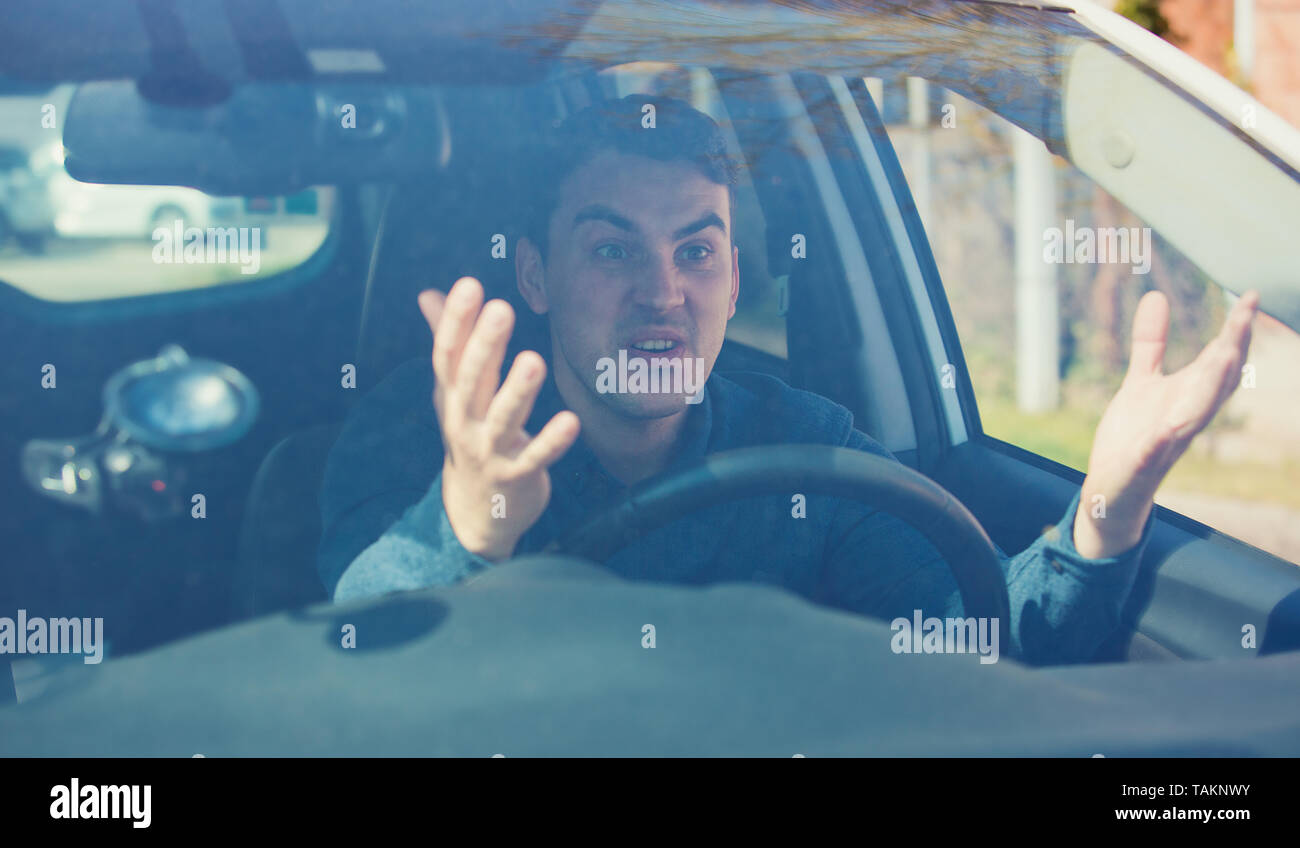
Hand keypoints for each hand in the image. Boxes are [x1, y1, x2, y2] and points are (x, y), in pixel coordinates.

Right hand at [418, 277, 579, 560]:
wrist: (474, 513)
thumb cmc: (470, 436)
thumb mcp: (453, 391)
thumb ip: (448, 340)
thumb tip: (428, 293)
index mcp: (451, 396)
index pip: (448, 354)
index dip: (456, 321)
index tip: (469, 285)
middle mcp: (464, 421)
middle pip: (471, 381)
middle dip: (485, 345)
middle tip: (501, 309)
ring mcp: (490, 451)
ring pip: (503, 418)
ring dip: (518, 390)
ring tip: (534, 360)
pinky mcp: (517, 476)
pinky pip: (535, 457)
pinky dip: (552, 441)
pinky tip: (572, 421)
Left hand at [1073, 289, 1258, 557]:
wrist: (1113, 486)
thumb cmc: (1134, 433)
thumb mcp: (1141, 381)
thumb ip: (1150, 343)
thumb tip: (1157, 295)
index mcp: (1188, 395)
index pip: (1219, 360)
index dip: (1236, 330)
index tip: (1251, 296)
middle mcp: (1185, 417)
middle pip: (1217, 383)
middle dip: (1232, 351)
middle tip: (1245, 317)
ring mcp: (1165, 443)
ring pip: (1195, 416)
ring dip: (1211, 388)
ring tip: (1223, 355)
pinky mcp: (1139, 466)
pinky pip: (1151, 455)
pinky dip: (1157, 443)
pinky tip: (1159, 433)